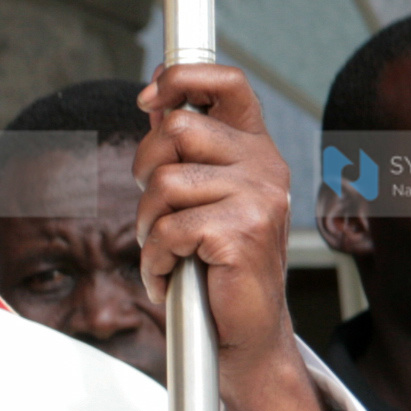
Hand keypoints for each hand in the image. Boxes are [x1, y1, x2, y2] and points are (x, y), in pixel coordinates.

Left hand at [135, 64, 356, 410]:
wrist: (244, 333)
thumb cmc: (217, 267)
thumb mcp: (201, 198)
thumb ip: (185, 151)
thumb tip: (154, 102)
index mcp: (255, 150)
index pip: (228, 82)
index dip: (183, 77)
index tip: (149, 97)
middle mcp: (264, 166)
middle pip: (176, 129)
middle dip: (146, 171)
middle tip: (158, 213)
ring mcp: (257, 199)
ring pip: (163, 183)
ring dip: (148, 226)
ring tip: (170, 252)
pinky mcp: (241, 234)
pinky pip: (167, 230)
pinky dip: (156, 261)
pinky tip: (176, 275)